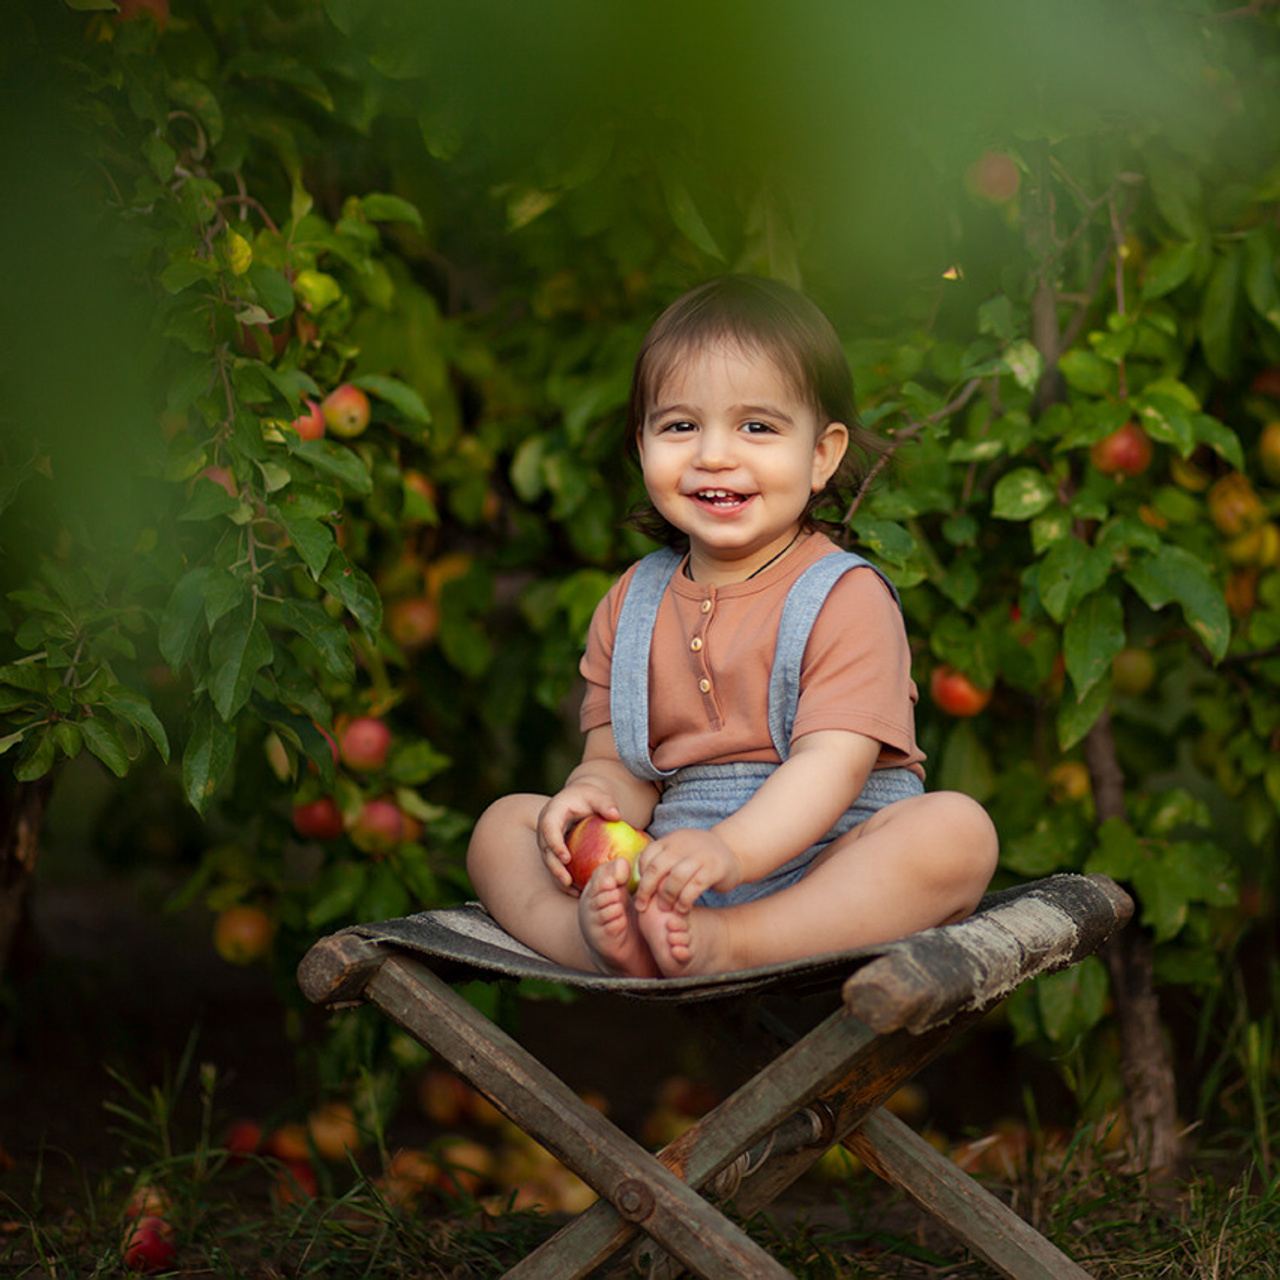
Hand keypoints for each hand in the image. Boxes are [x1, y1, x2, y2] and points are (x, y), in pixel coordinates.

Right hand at [536, 780, 622, 894]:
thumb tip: (616, 815)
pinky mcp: (554, 849)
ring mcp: (548, 840)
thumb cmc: (591, 797)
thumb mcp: (598, 796)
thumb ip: (606, 803)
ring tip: (572, 890)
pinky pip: (556, 865)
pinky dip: (564, 878)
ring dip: (558, 876)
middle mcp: (546, 827)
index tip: (566, 858)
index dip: (555, 844)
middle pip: (545, 849)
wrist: (582, 798)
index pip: (549, 828)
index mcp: (553, 812)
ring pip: (549, 860)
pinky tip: (576, 891)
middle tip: (567, 881)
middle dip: (555, 866)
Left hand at [634, 828, 743, 914]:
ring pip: (675, 878)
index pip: (647, 856)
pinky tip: (682, 909)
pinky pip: (695, 886)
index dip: (640, 876)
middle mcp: (683, 844)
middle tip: (643, 906)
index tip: (641, 892)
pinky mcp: (714, 868)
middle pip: (657, 867)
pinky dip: (685, 900)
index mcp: (671, 840)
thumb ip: (662, 862)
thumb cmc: (699, 858)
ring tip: (666, 909)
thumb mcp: (679, 852)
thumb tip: (639, 884)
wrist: (733, 851)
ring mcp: (699, 855)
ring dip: (667, 897)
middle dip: (647, 890)